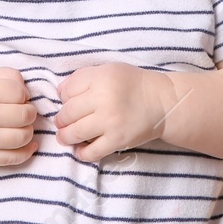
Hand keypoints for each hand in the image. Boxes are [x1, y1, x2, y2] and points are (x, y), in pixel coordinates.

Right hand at [0, 67, 38, 165]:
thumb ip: (8, 75)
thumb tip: (27, 93)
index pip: (18, 93)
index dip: (22, 93)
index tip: (16, 95)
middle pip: (25, 115)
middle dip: (29, 111)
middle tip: (21, 110)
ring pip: (22, 137)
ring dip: (28, 130)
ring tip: (20, 125)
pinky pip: (14, 158)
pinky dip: (27, 151)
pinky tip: (27, 143)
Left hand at [55, 63, 174, 162]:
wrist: (162, 102)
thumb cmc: (133, 84)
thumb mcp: (108, 70)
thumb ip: (83, 77)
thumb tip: (60, 91)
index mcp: (101, 78)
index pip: (67, 91)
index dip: (63, 98)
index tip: (68, 103)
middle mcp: (104, 99)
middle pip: (67, 113)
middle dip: (61, 120)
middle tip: (62, 122)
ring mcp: (110, 122)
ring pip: (75, 133)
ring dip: (65, 137)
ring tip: (64, 137)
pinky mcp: (118, 140)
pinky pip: (92, 152)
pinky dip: (81, 153)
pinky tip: (80, 150)